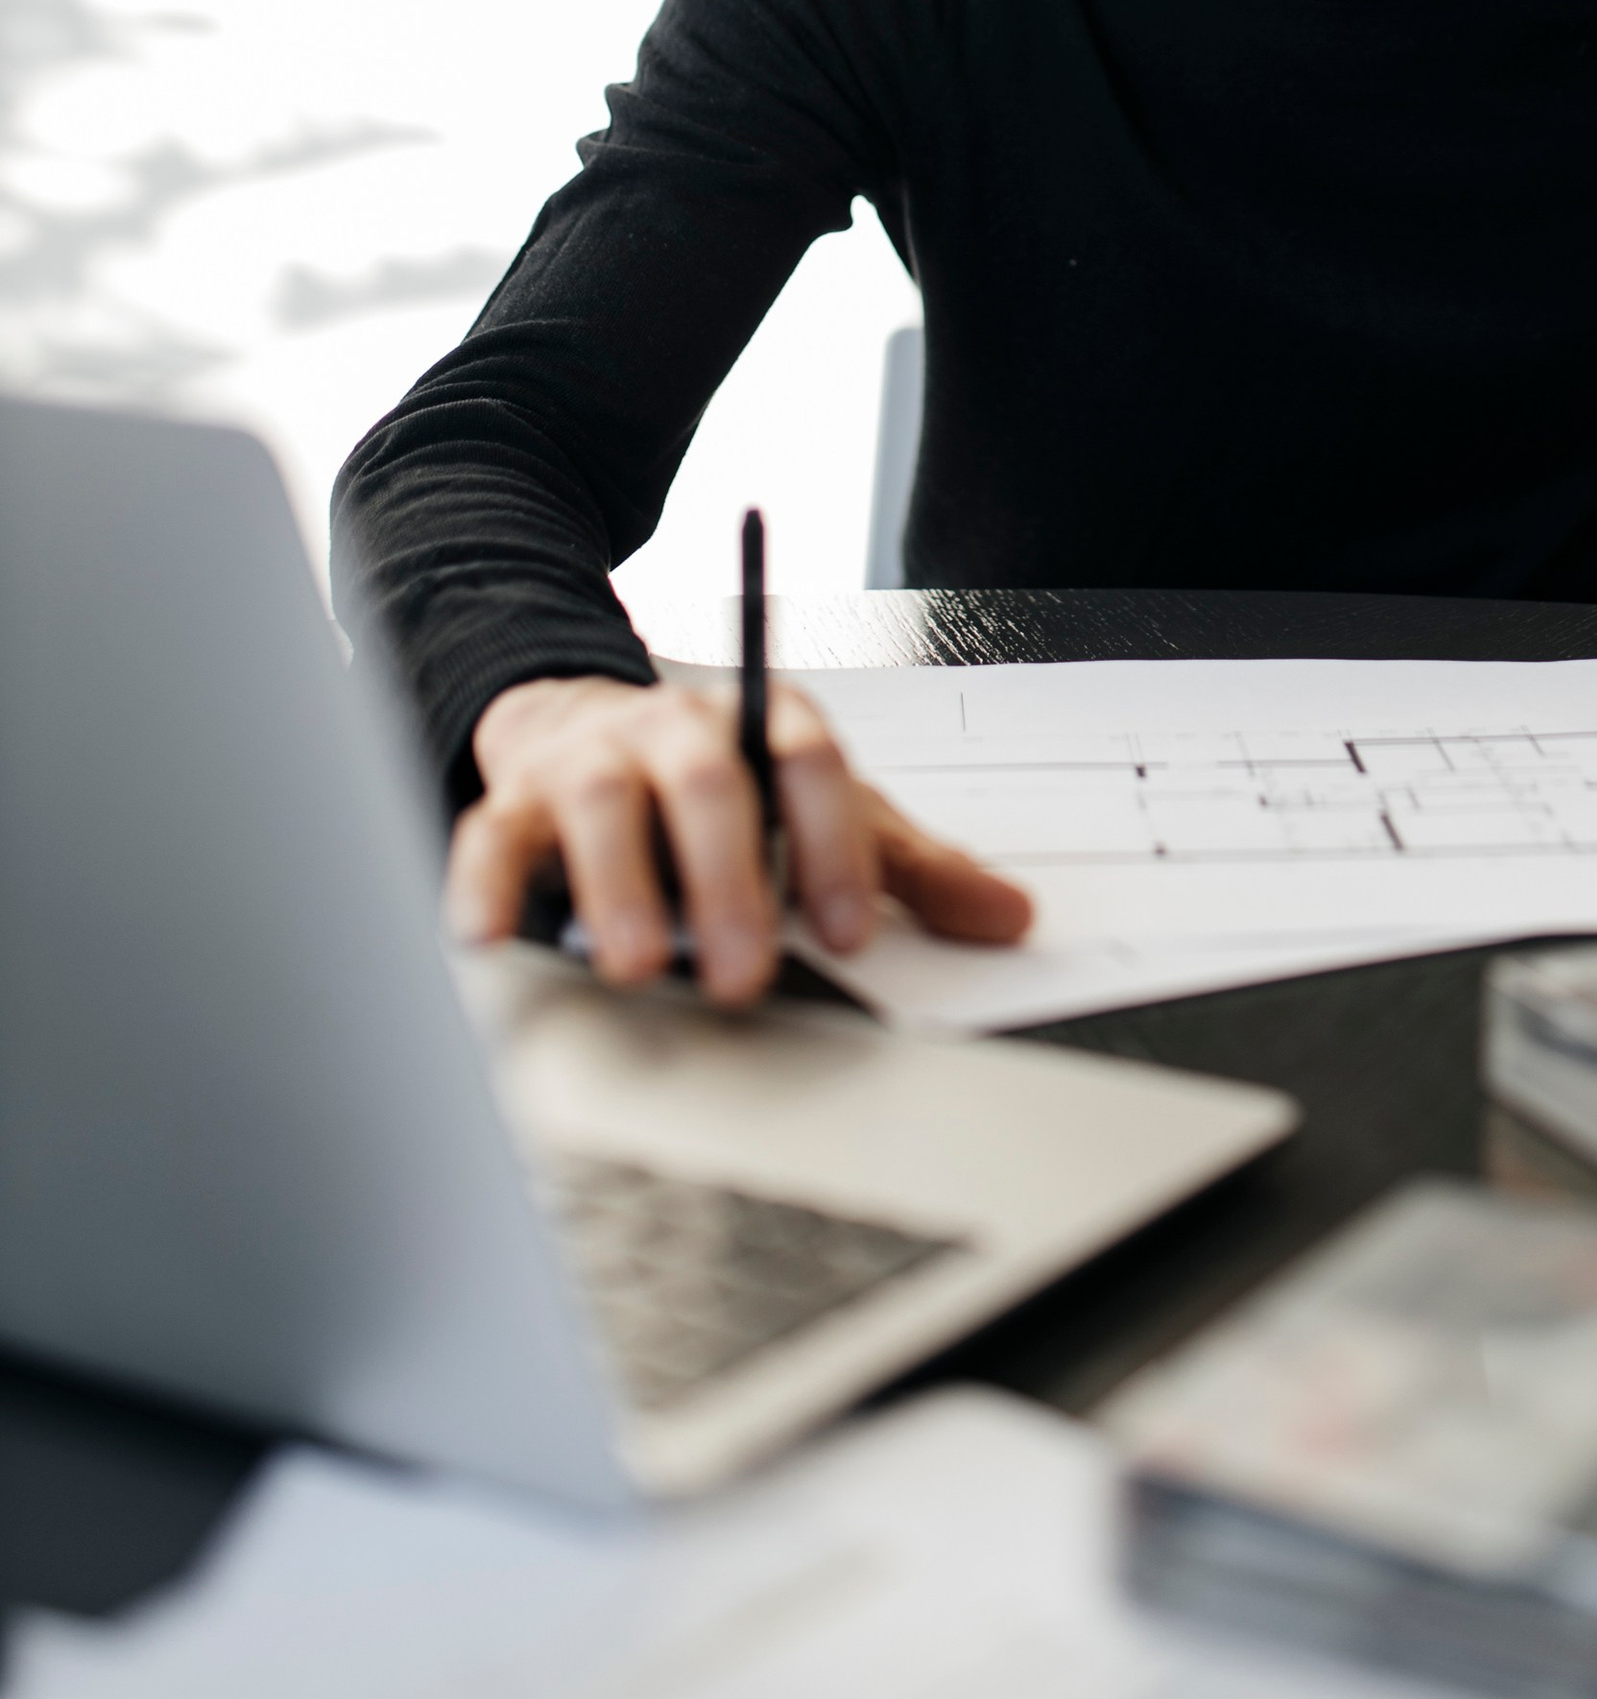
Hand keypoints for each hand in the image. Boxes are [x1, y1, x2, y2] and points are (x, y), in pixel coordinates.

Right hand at [449, 672, 1033, 1006]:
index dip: (834, 848)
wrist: (592, 724)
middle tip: (744, 973)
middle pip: (707, 784)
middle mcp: (676, 732)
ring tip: (635, 967)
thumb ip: (911, 868)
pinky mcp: (514, 801)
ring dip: (618, 887)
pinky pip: (491, 837)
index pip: (810, 767)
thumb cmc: (725, 789)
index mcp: (764, 726)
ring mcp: (591, 763)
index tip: (852, 933)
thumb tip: (1009, 918)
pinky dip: (485, 889)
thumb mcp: (825, 814)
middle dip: (727, 882)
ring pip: (600, 806)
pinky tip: (490, 944)